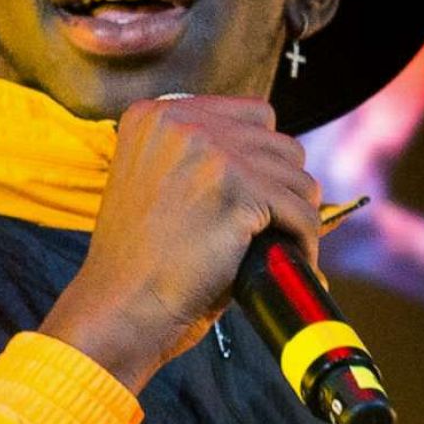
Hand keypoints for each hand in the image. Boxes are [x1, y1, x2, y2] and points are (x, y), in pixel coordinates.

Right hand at [38, 95, 321, 392]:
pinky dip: (305, 240)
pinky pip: (300, 211)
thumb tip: (274, 161)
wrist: (118, 309)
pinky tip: (295, 258)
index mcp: (155, 115)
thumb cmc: (137, 261)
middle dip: (283, 186)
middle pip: (278, 143)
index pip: (250, 114)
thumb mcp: (153, 183)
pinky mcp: (238, 192)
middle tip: (278, 225)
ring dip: (298, 212)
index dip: (262, 157)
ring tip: (287, 243)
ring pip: (296, 175)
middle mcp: (182, 123)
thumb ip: (197, 158)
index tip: (262, 192)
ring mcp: (211, 154)